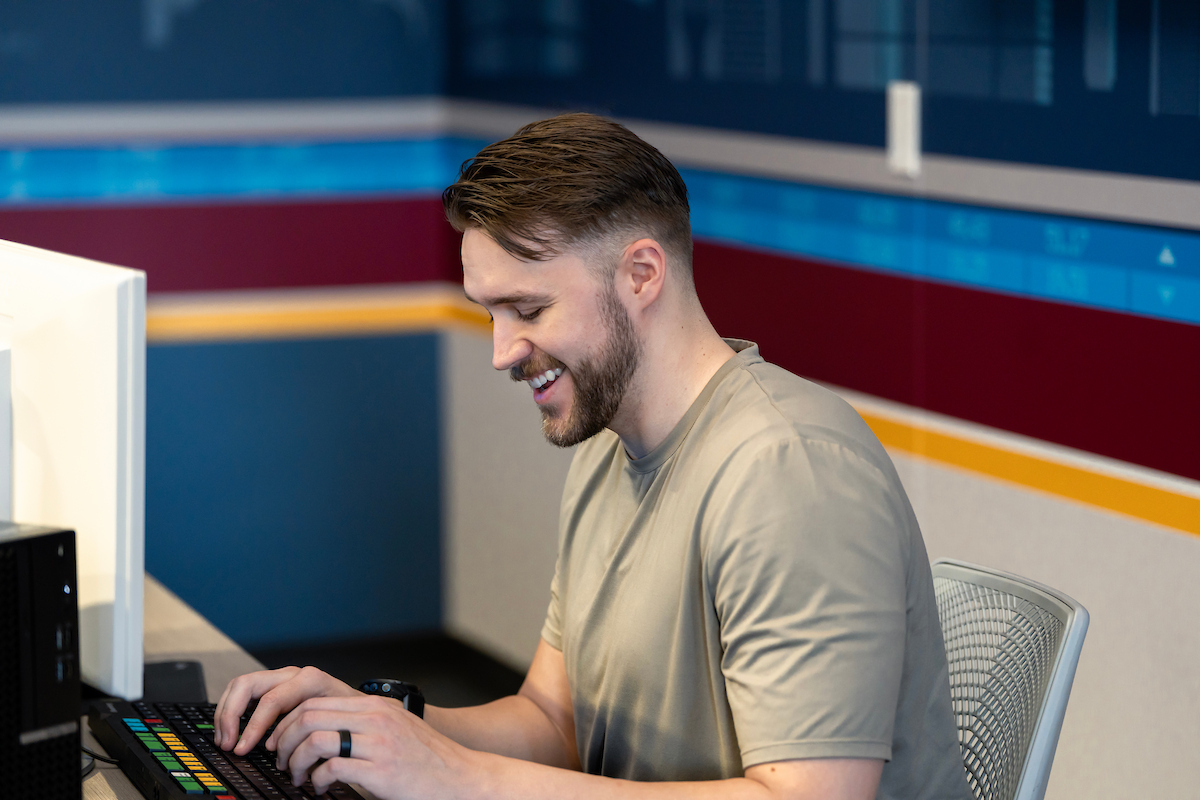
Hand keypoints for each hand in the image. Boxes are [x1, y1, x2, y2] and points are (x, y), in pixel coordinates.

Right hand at [213, 666, 359, 753]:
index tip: (243, 749)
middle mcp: (292, 675)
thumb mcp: (338, 722)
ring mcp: (281, 678)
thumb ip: (314, 735)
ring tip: (225, 739)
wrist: (361, 705)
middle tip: (227, 744)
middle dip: (231, 715)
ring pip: (241, 685)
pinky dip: (233, 710)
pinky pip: (245, 692)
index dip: (252, 727)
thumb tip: (291, 760)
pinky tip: (232, 731)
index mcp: (309, 680)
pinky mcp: (274, 686)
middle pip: (247, 685)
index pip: (270, 700)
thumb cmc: (351, 715)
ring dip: (227, 712)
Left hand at [270, 694, 474, 798]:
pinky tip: (321, 789)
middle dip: (284, 741)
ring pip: (315, 740)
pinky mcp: (380, 770)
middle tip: (283, 761)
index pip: (315, 702)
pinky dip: (317, 782)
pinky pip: (331, 770)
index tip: (280, 742)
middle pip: (308, 717)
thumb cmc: (425, 758)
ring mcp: (378, 743)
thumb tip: (320, 730)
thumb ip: (363, 723)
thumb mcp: (393, 728)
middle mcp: (375, 719)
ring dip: (296, 762)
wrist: (459, 776)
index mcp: (374, 707)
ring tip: (299, 777)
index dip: (288, 723)